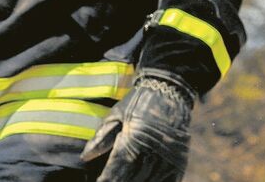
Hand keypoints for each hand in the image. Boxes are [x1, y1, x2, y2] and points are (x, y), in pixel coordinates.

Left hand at [81, 72, 195, 181]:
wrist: (168, 92)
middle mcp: (152, 150)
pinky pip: (168, 180)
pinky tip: (144, 181)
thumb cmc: (136, 103)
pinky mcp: (180, 160)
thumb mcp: (115, 115)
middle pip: (133, 177)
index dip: (107, 178)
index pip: (117, 167)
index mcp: (133, 138)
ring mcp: (168, 157)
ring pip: (150, 181)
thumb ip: (100, 138)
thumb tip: (84, 157)